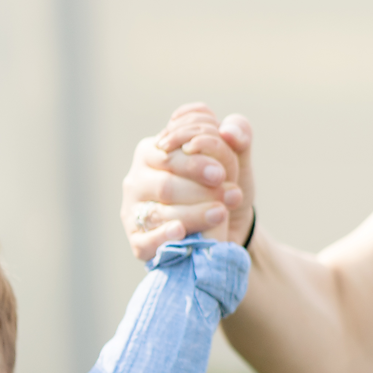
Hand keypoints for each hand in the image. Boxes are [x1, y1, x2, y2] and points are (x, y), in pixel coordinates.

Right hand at [122, 103, 256, 260]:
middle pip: (164, 184)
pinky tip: (181, 232)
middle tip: (228, 195)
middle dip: (197, 190)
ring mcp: (133, 210)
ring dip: (193, 214)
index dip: (194, 163)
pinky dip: (163, 236)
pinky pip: (145, 241)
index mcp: (153, 149)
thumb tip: (229, 131)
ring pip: (158, 212)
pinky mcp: (137, 240)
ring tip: (221, 214)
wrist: (228, 225)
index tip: (221, 173)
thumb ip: (239, 134)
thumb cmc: (222, 184)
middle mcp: (137, 179)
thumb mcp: (236, 157)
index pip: (168, 152)